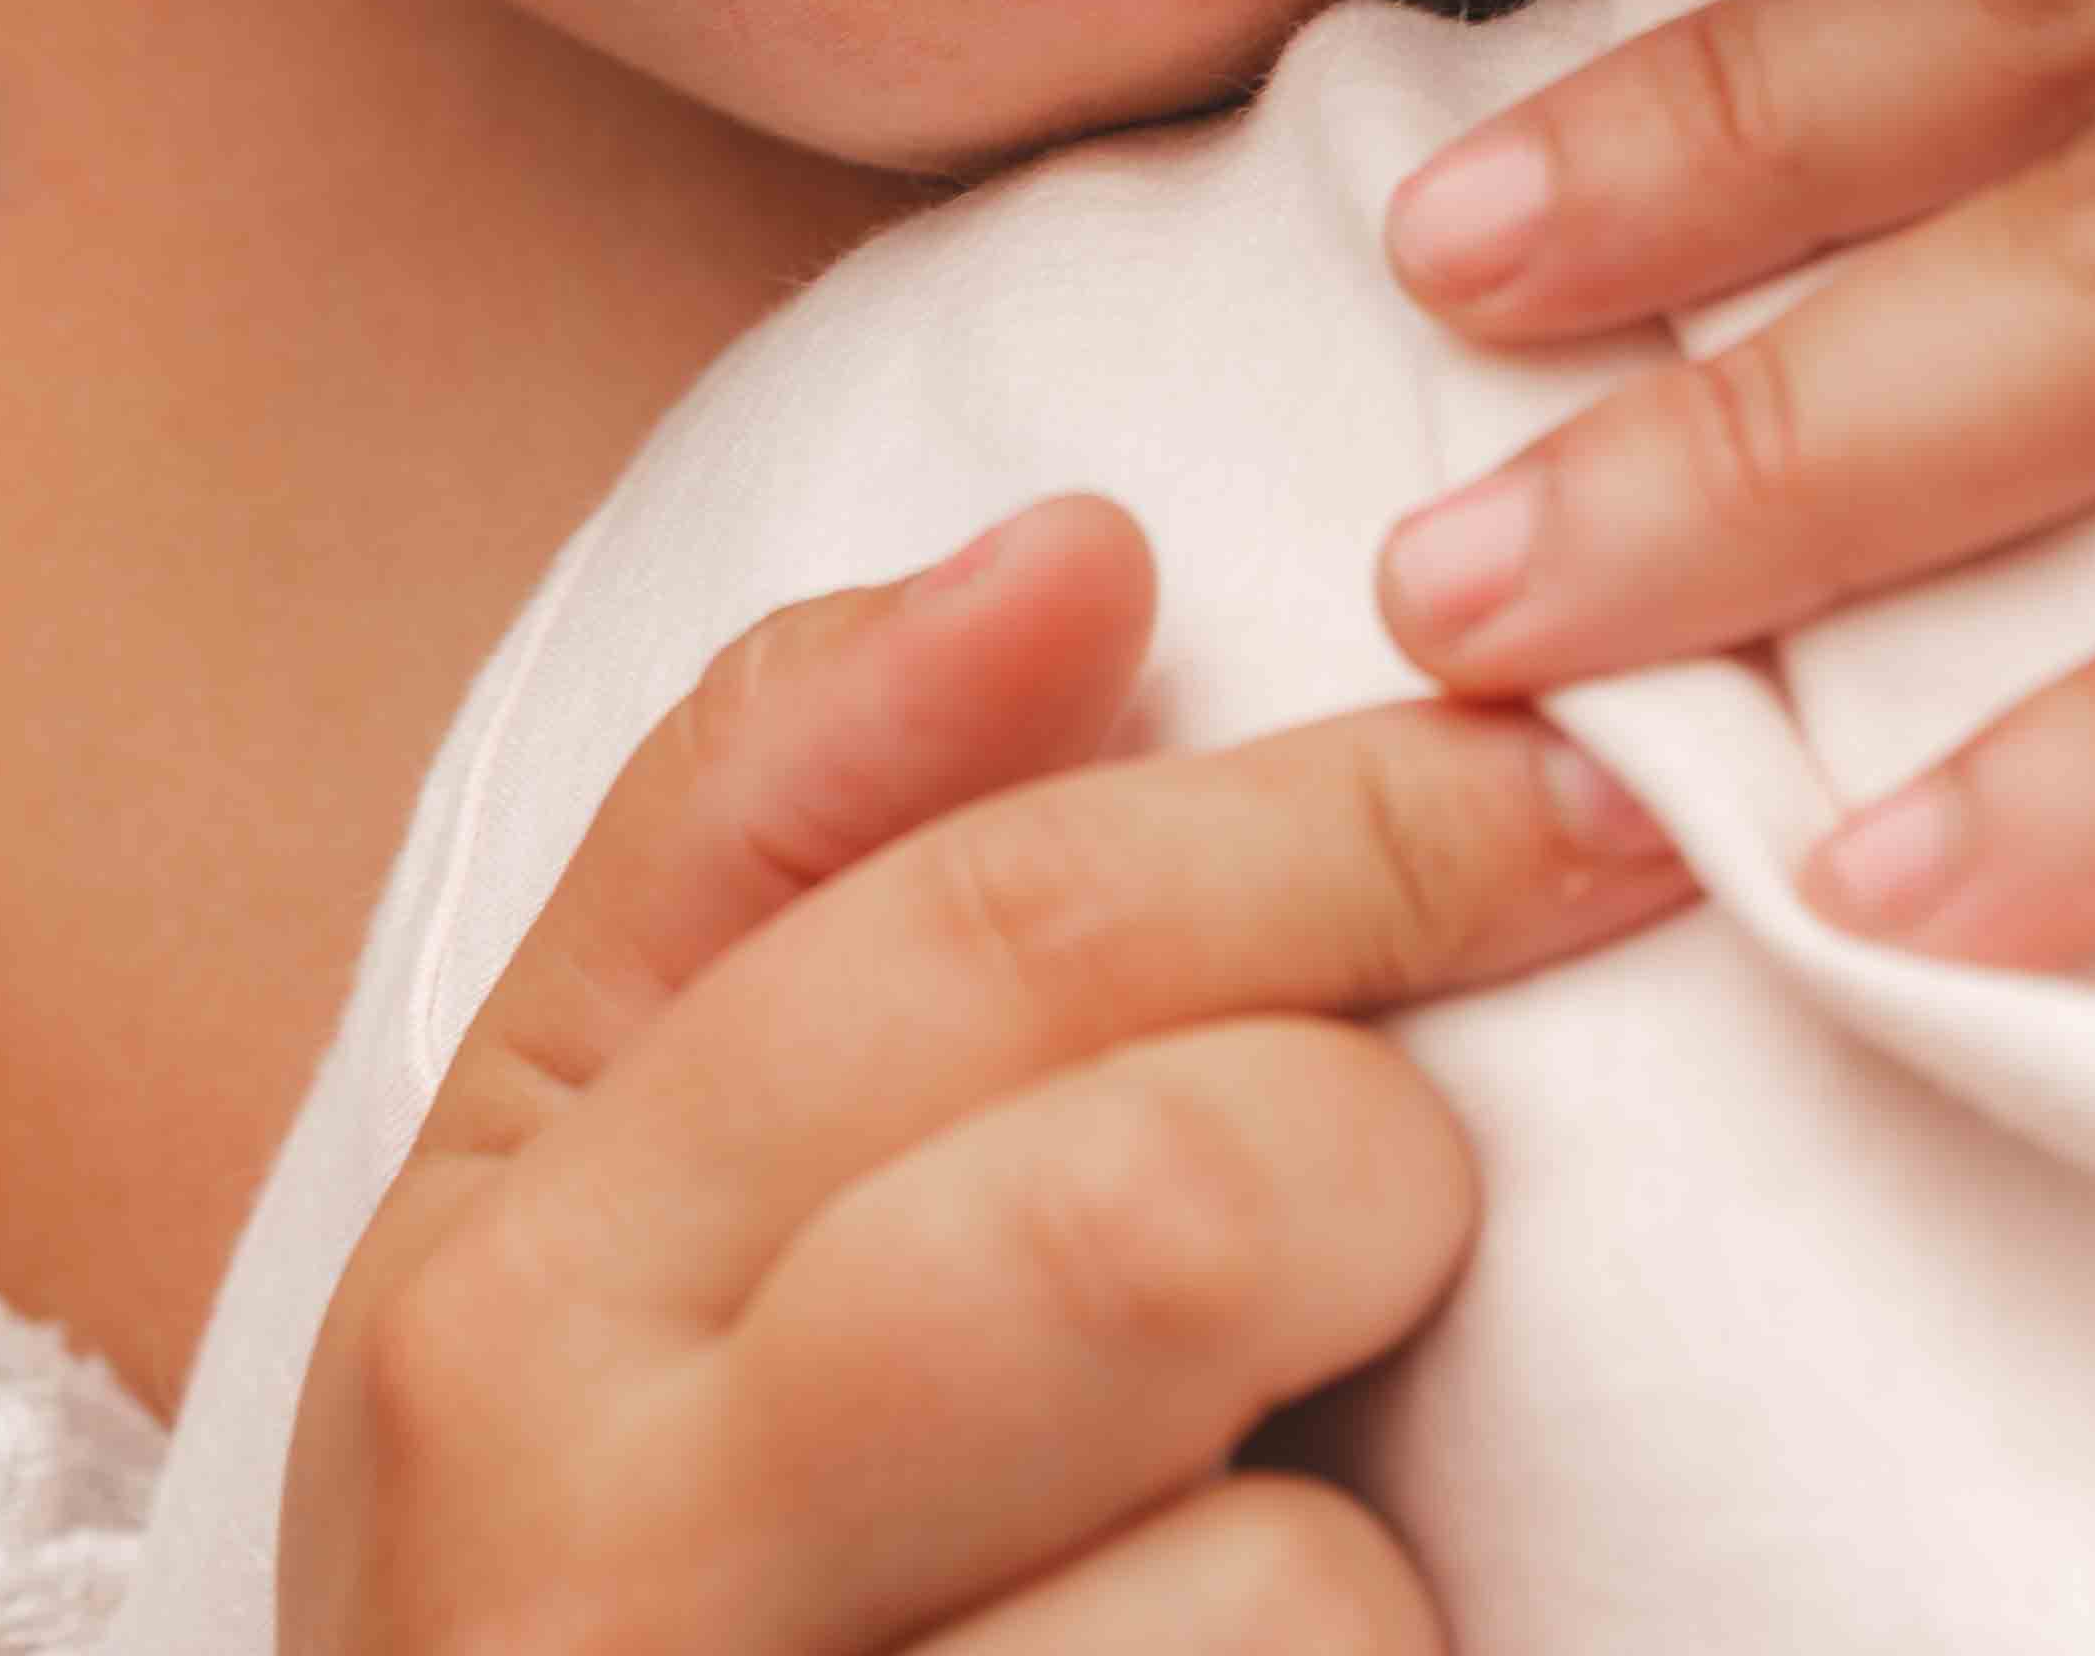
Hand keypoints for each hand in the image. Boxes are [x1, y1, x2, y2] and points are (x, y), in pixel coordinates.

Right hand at [285, 493, 1693, 1655]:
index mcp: (517, 1279)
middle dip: (1381, 1166)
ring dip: (1374, 1559)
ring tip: (1261, 1554)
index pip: (997, 929)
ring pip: (1293, 1595)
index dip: (1350, 825)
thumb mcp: (580, 1180)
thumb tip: (1078, 543)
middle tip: (1400, 1215)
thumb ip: (783, 825)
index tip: (1577, 787)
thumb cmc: (606, 1552)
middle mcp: (604, 1566)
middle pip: (1164, 1213)